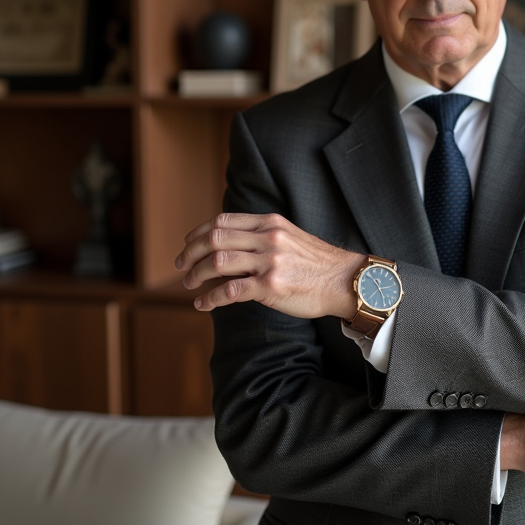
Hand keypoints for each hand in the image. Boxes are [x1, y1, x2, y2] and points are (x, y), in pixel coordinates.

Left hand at [174, 212, 365, 318]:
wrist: (344, 281)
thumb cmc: (317, 263)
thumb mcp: (289, 237)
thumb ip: (262, 236)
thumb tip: (229, 244)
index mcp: (269, 222)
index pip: (222, 221)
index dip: (199, 232)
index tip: (188, 244)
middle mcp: (267, 238)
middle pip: (215, 238)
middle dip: (191, 253)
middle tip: (181, 265)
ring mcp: (269, 262)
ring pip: (218, 262)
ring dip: (197, 274)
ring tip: (189, 285)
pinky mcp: (270, 286)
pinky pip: (230, 290)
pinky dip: (210, 298)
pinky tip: (203, 304)